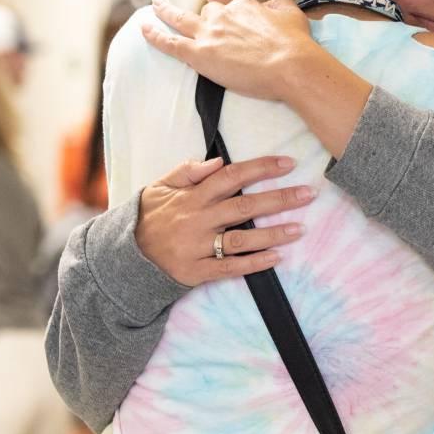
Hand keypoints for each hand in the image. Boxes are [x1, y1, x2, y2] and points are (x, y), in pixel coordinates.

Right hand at [136, 155, 314, 286]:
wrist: (125, 255)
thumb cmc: (148, 217)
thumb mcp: (160, 187)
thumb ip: (187, 172)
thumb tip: (218, 161)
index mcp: (191, 197)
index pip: (232, 176)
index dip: (261, 168)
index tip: (288, 163)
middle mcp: (197, 220)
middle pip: (245, 207)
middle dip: (279, 199)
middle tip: (308, 194)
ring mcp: (197, 247)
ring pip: (242, 239)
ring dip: (273, 234)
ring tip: (300, 229)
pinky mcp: (196, 272)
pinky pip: (230, 268)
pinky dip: (254, 264)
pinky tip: (277, 258)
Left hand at [142, 0, 317, 101]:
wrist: (291, 65)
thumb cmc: (296, 43)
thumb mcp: (291, 12)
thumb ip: (277, 5)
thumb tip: (272, 5)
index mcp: (244, 4)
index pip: (230, 2)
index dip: (225, 4)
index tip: (220, 1)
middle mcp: (224, 14)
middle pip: (208, 12)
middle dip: (202, 16)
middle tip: (193, 10)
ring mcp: (209, 33)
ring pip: (181, 19)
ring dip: (165, 11)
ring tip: (155, 5)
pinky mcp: (199, 54)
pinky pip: (170, 42)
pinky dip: (154, 35)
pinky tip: (143, 28)